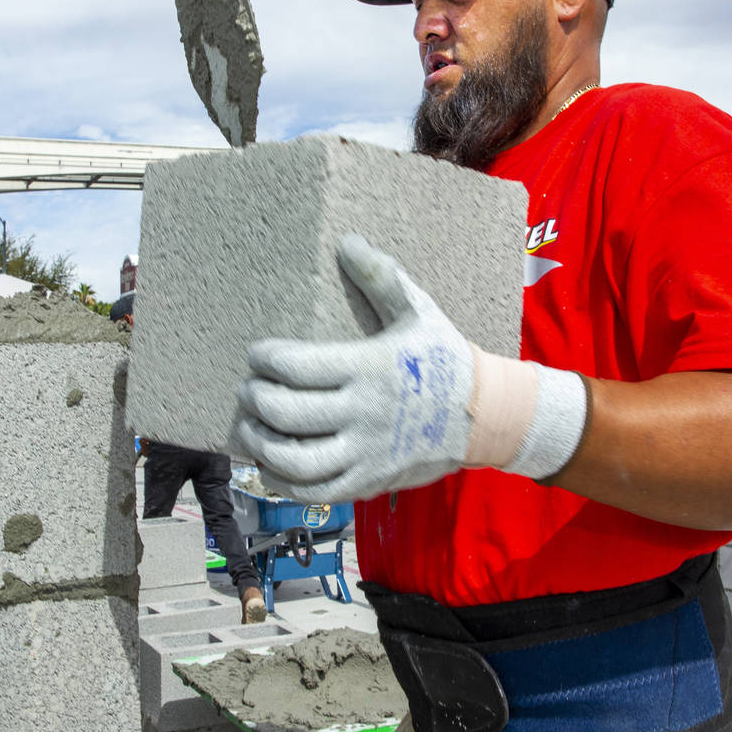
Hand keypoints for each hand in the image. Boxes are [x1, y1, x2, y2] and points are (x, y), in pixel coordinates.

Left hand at [235, 234, 474, 503]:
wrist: (483, 415)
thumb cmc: (443, 358)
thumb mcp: (417, 311)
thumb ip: (380, 277)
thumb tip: (347, 241)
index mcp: (370, 367)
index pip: (296, 366)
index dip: (264, 360)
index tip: (257, 354)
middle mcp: (364, 413)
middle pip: (286, 412)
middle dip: (254, 398)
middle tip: (248, 387)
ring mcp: (365, 452)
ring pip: (294, 458)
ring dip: (260, 442)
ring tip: (250, 425)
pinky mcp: (368, 481)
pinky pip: (314, 490)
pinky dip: (282, 479)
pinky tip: (271, 460)